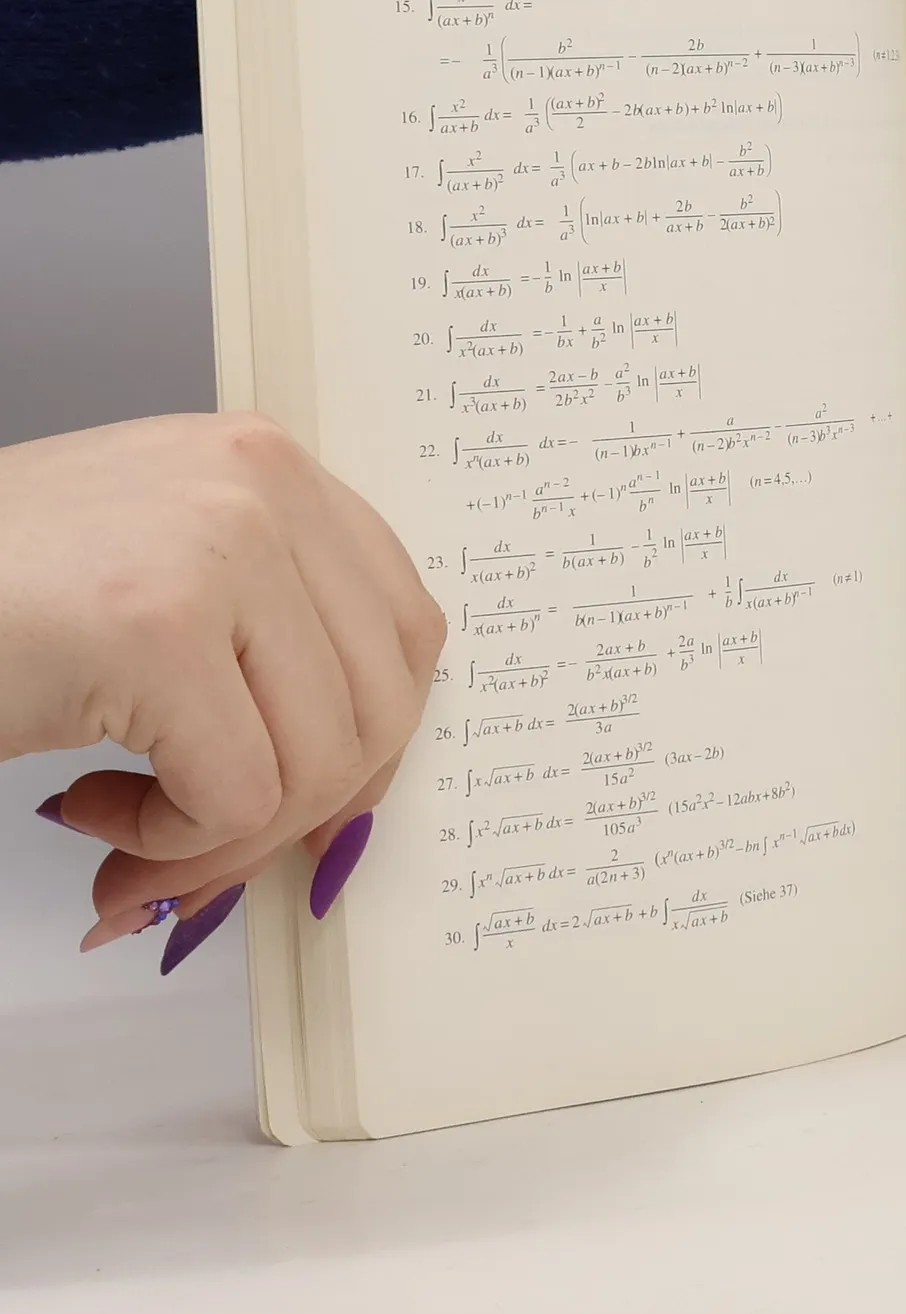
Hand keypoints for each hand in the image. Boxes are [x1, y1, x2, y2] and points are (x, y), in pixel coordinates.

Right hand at [3, 413, 443, 942]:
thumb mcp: (166, 584)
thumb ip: (272, 653)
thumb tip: (355, 798)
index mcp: (270, 469)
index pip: (405, 629)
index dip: (370, 740)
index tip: (308, 799)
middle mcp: (260, 486)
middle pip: (380, 705)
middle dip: (299, 810)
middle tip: (205, 843)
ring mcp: (218, 548)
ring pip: (320, 762)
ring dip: (224, 837)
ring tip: (128, 823)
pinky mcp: (158, 628)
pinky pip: (238, 797)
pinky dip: (169, 844)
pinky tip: (91, 808)